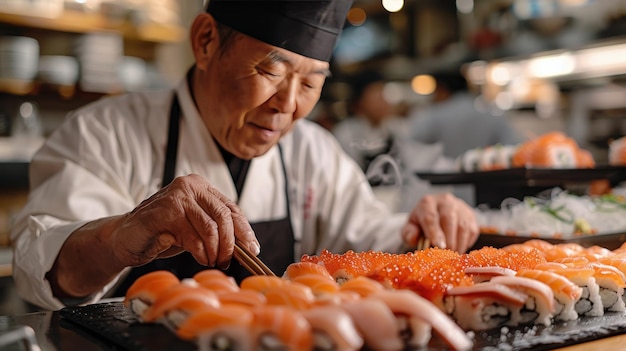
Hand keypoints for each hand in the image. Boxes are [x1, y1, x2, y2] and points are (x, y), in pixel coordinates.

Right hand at [112, 174, 258, 269]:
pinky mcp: (164, 213)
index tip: (252, 249)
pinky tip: (199, 258)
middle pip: (224, 216)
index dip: (244, 230)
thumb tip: (248, 246)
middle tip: (227, 260)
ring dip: (215, 250)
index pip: (231, 208)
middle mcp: (189, 186)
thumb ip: (217, 229)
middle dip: (230, 244)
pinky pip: (193, 238)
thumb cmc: (163, 233)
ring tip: (211, 261)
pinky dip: (200, 252)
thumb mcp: (195, 228)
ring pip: (210, 228)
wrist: (126, 238)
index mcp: (200, 186)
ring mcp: (176, 197)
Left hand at [401, 193, 478, 252]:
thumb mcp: (411, 227)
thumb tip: (414, 237)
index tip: (438, 245)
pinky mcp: (471, 215)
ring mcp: (460, 207)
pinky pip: (472, 231)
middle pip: (449, 219)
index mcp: (427, 203)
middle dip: (448, 239)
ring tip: (452, 254)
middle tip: (446, 254)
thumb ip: (409, 233)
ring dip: (458, 243)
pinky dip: (466, 243)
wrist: (436, 213)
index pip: (430, 217)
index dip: (435, 232)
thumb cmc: (422, 223)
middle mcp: (445, 201)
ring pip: (463, 226)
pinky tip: (459, 248)